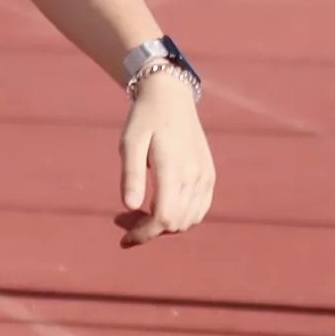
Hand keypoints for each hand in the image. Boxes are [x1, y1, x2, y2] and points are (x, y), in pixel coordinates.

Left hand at [115, 68, 212, 246]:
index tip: (125, 237)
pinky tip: (162, 208)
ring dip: (166, 226)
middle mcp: (195, 176)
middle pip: (176, 223)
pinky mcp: (209, 175)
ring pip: (190, 220)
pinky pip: (200, 209)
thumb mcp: (130, 143)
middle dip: (151, 230)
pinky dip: (182, 217)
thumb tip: (128, 206)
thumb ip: (130, 175)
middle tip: (126, 221)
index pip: (164, 217)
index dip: (144, 233)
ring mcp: (206, 176)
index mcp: (174, 168)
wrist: (171, 98)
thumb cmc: (144, 119)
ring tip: (142, 214)